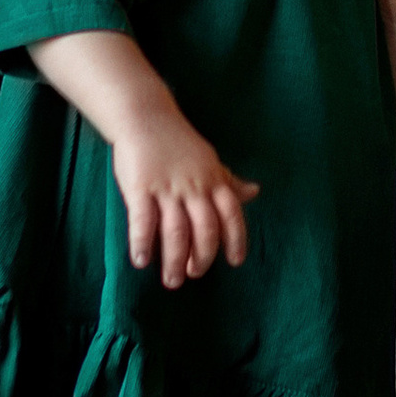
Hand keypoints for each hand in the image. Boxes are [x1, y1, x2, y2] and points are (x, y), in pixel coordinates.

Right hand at [110, 114, 259, 283]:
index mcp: (212, 180)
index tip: (235, 261)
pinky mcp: (140, 187)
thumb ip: (228, 181)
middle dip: (202, 257)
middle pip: (205, 229)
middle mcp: (193, 186)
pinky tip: (141, 261)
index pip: (231, 214)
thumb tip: (255, 192)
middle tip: (193, 274)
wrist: (146, 116)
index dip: (236, 238)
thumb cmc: (179, 143)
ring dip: (175, 259)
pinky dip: (142, 242)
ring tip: (172, 280)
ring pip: (176, 230)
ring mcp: (167, 187)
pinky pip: (143, 219)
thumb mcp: (209, 161)